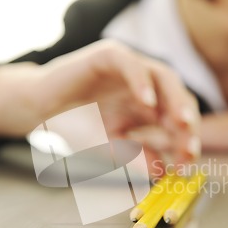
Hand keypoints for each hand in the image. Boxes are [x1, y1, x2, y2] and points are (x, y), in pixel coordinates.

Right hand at [0, 40, 199, 168]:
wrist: (39, 110)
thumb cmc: (75, 127)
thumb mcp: (110, 148)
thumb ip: (135, 157)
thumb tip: (162, 171)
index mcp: (149, 109)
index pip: (178, 121)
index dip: (185, 141)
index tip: (185, 164)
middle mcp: (145, 88)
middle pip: (179, 99)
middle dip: (187, 124)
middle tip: (189, 148)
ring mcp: (129, 70)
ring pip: (164, 77)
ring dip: (175, 100)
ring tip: (180, 124)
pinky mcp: (109, 57)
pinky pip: (130, 64)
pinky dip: (140, 80)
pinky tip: (147, 103)